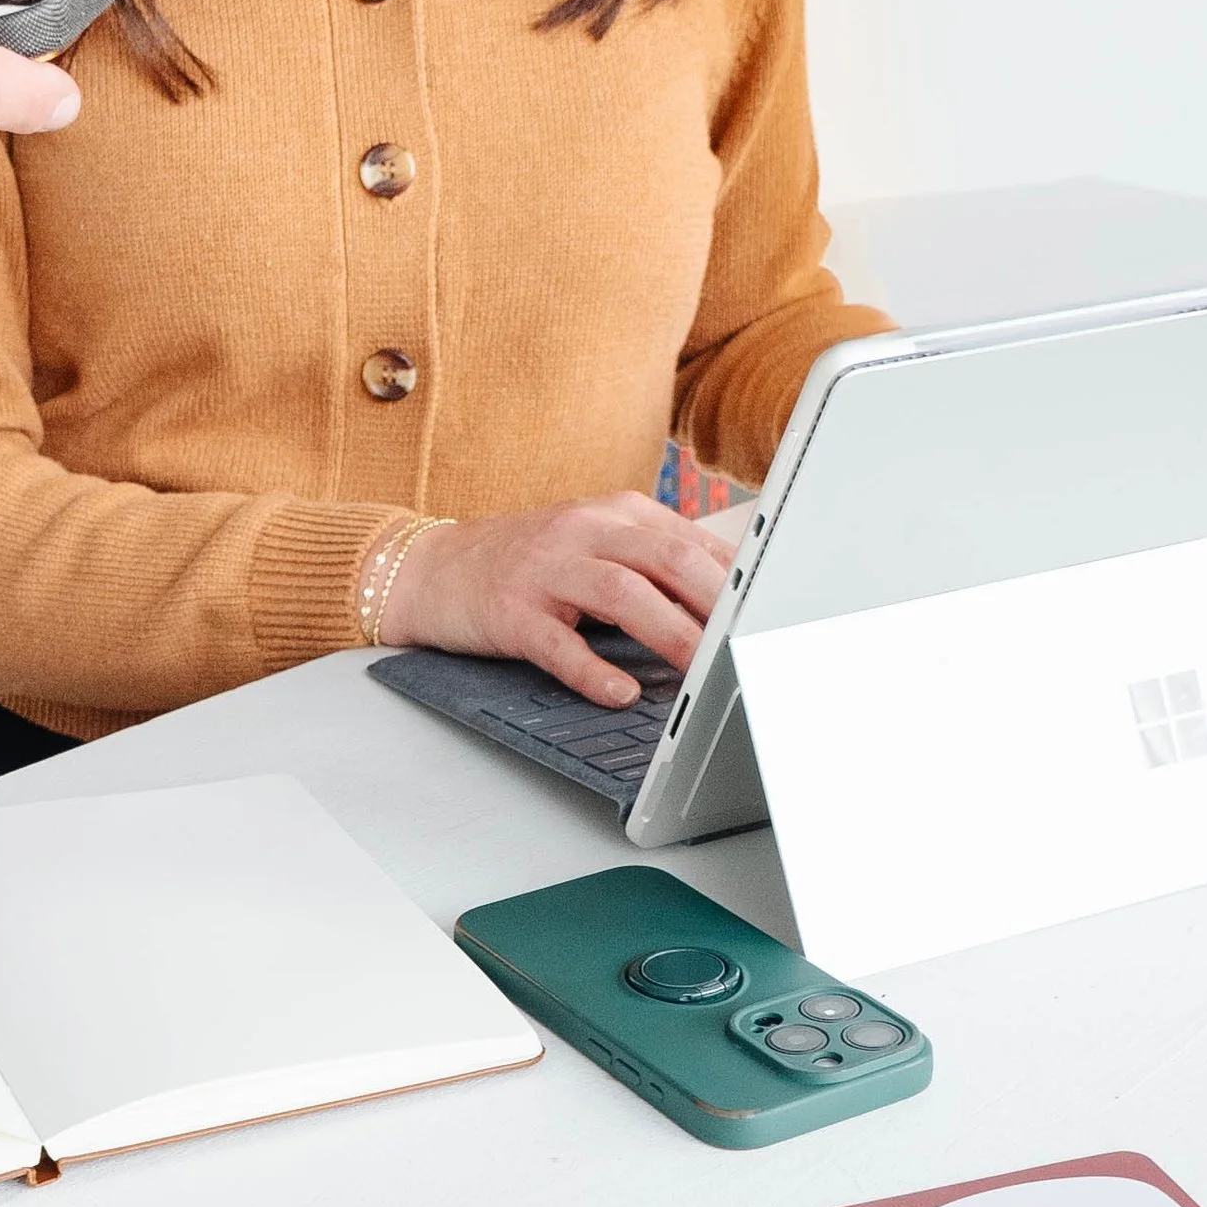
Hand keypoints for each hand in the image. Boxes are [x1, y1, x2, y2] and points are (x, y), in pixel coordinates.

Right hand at [382, 493, 742, 702]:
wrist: (431, 570)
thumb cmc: (525, 566)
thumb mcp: (594, 546)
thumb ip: (654, 562)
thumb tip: (730, 595)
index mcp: (614, 514)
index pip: (690, 540)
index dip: (736, 578)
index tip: (775, 609)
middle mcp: (583, 532)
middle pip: (664, 558)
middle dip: (714, 600)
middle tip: (750, 640)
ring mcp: (544, 570)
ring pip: (620, 592)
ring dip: (667, 632)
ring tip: (700, 668)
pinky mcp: (509, 611)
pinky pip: (556, 643)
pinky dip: (591, 669)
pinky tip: (619, 692)